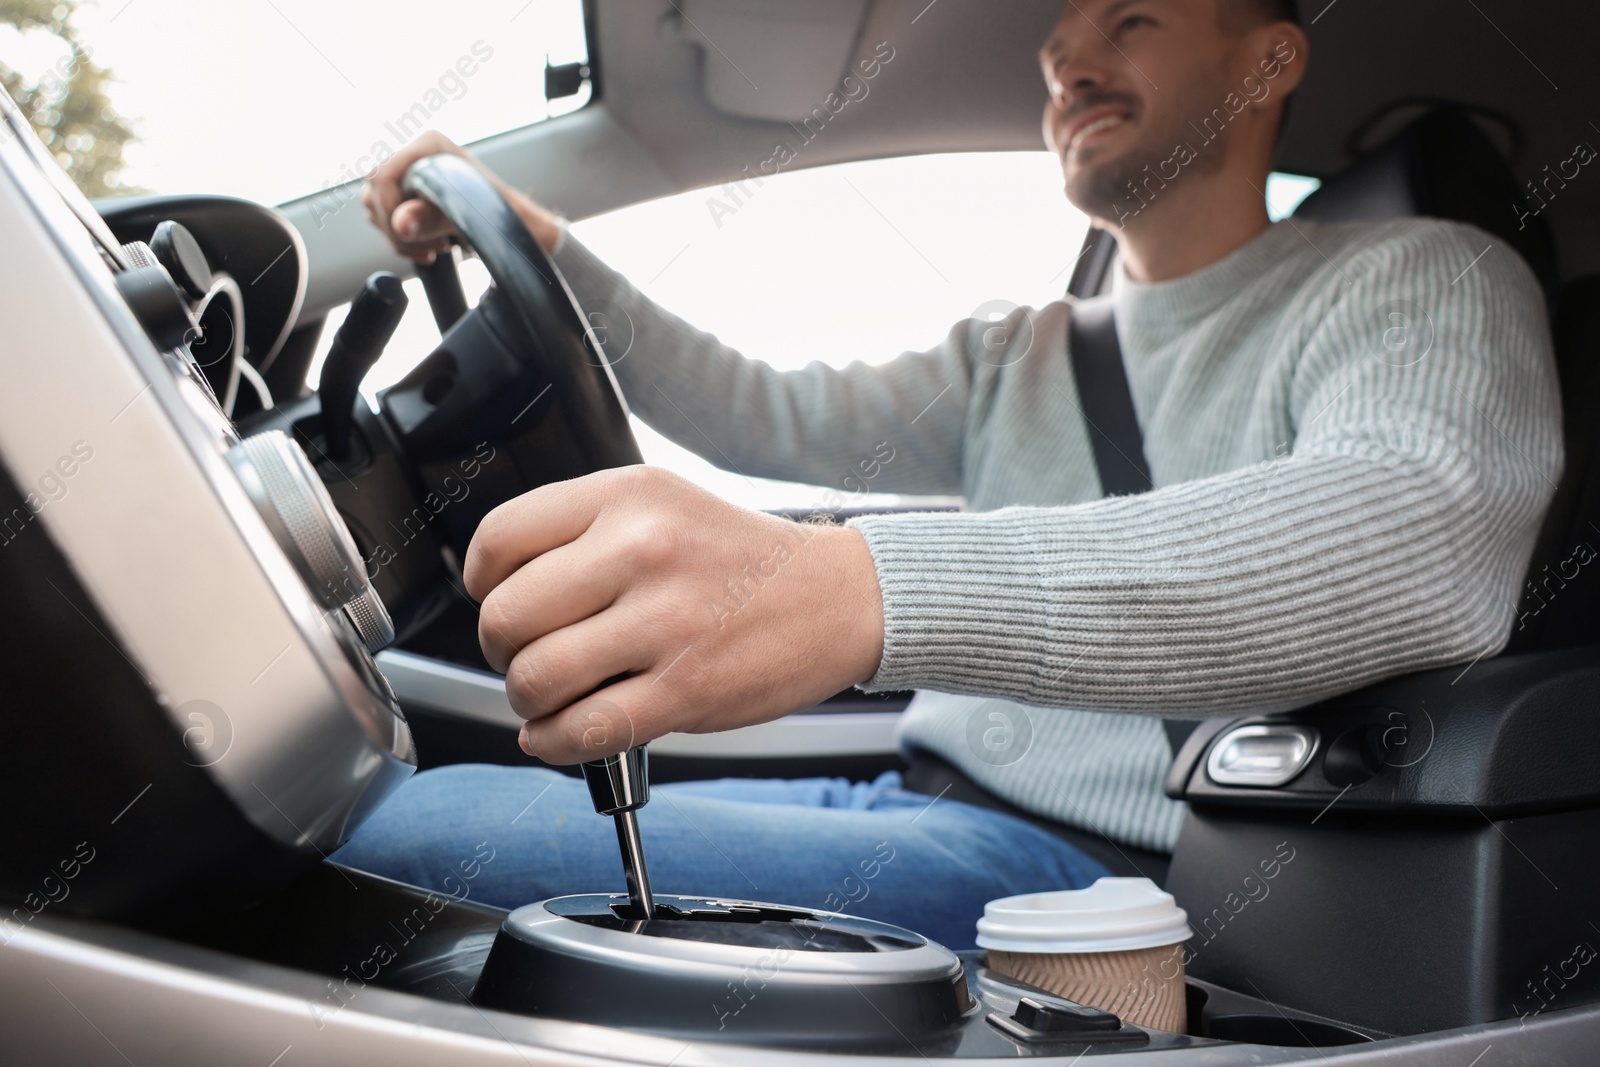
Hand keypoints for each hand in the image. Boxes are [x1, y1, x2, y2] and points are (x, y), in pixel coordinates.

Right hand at [361, 130, 561, 262]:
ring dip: (402, 238)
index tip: (408, 234)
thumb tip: (402, 222)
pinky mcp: (406, 198)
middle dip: (397, 229)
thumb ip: (436, 219)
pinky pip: (385, 221)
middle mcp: (415, 156)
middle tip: (431, 246)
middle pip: (375, 193)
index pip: (383, 174)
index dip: (388, 208)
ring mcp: (408, 177)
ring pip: (376, 209)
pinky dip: (404, 242)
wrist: (517, 229)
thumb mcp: (473, 220)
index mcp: (431, 147)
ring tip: (438, 245)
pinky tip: (431, 248)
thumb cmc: (506, 217)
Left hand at [463, 466, 885, 763]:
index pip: (500, 539)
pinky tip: (562, 733)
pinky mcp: (687, 690)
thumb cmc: (743, 560)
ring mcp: (666, 623)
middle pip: (506, 616)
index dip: (482, 582)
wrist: (839, 598)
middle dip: (502, 650)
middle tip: (527, 655)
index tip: (497, 598)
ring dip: (526, 701)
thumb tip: (498, 587)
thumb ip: (583, 530)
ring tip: (550, 697)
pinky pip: (583, 730)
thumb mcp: (663, 503)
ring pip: (535, 678)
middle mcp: (644, 550)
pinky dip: (553, 743)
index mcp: (629, 496)